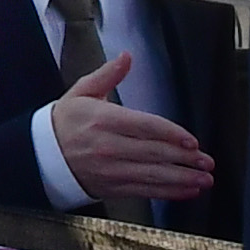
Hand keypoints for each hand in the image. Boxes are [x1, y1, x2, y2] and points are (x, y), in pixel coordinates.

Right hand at [48, 50, 218, 213]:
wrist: (42, 154)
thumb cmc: (65, 122)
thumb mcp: (82, 92)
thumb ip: (108, 75)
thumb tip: (126, 57)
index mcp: (103, 120)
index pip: (145, 127)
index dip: (172, 134)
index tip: (192, 141)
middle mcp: (108, 146)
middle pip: (154, 153)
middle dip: (185, 159)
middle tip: (207, 162)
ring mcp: (111, 170)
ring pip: (153, 175)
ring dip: (182, 179)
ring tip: (204, 179)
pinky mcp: (113, 187)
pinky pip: (146, 191)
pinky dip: (169, 192)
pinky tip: (186, 190)